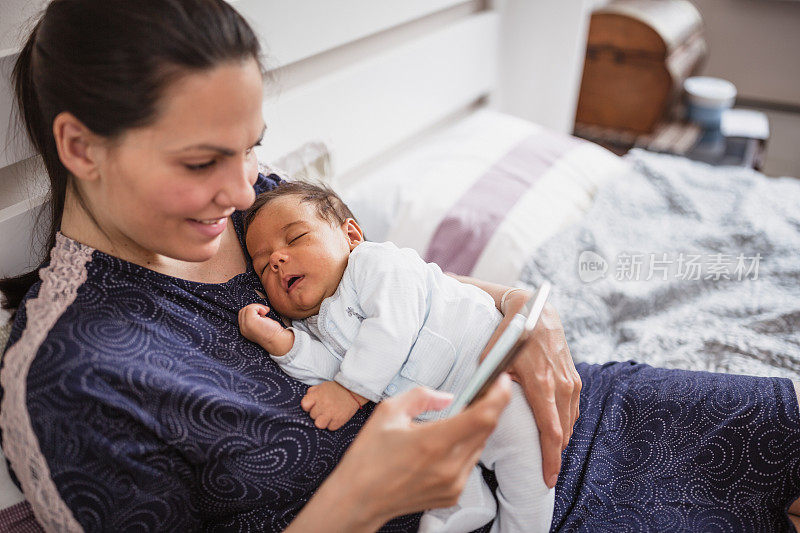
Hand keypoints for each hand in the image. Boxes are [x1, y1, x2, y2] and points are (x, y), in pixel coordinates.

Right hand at [238, 303, 290, 353]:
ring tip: (265, 312)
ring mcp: (246, 326)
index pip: (242, 315)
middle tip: (265, 312)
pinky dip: (259, 307)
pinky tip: (266, 312)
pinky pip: (251, 308)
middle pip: (243, 311)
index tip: (262, 313)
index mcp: (244, 330)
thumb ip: (255, 318)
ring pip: (247, 308)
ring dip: (257, 307)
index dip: (252, 311)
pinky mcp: (250, 322)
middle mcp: (243, 329)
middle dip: (254, 308)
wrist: (278, 340)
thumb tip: (256, 308)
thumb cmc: (272, 332)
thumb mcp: (260, 325)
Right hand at [288, 376, 511, 530]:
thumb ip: (422, 396)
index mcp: (433, 442)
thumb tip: (447, 398)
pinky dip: (464, 448)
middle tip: (480, 391)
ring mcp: (453, 483)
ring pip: (479, 446)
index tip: (501, 381)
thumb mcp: (388, 412)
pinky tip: (443, 444)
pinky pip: (469, 463)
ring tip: (454, 420)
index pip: (483, 416)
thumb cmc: (368, 458)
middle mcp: (449, 466)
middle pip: (487, 429)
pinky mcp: (453, 494)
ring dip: (475, 428)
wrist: (358, 499)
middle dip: (488, 406)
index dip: (499, 395)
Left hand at [301, 381, 365, 430]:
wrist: (353, 391)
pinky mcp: (340, 420)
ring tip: (328, 416)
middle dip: (317, 413)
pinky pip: (331, 428)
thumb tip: (306, 402)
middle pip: (312, 415)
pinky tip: (335, 418)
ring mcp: (332, 413)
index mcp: (318, 395)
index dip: (308, 406)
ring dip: (323, 421)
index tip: (313, 405)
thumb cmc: (336, 389)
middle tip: (324, 408)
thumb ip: (312, 392)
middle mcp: (324, 404)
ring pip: (319, 424)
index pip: (304, 405)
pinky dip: (333, 424)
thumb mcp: (322, 386)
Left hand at [486, 290, 581, 487]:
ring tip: (549, 457)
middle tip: (545, 475)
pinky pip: (573, 408)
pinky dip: (566, 423)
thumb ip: (487, 384)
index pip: (551, 432)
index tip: (547, 479)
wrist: (536, 310)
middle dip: (555, 456)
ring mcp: (571, 380)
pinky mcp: (574, 376)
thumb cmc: (510, 334)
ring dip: (561, 440)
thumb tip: (473, 407)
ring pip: (570, 421)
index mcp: (542, 384)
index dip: (550, 459)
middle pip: (563, 432)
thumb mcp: (492, 359)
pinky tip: (557, 432)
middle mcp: (561, 385)